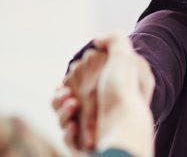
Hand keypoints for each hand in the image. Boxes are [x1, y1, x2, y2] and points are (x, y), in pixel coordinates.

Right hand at [53, 33, 154, 155]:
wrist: (124, 126)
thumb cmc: (124, 91)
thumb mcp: (125, 56)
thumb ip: (114, 40)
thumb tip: (97, 40)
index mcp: (109, 91)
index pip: (82, 83)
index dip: (71, 80)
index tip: (69, 78)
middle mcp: (102, 111)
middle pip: (67, 101)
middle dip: (61, 96)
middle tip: (67, 94)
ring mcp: (93, 129)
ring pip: (64, 118)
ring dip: (62, 111)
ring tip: (72, 105)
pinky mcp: (85, 145)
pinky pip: (68, 137)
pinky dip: (68, 130)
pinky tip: (74, 125)